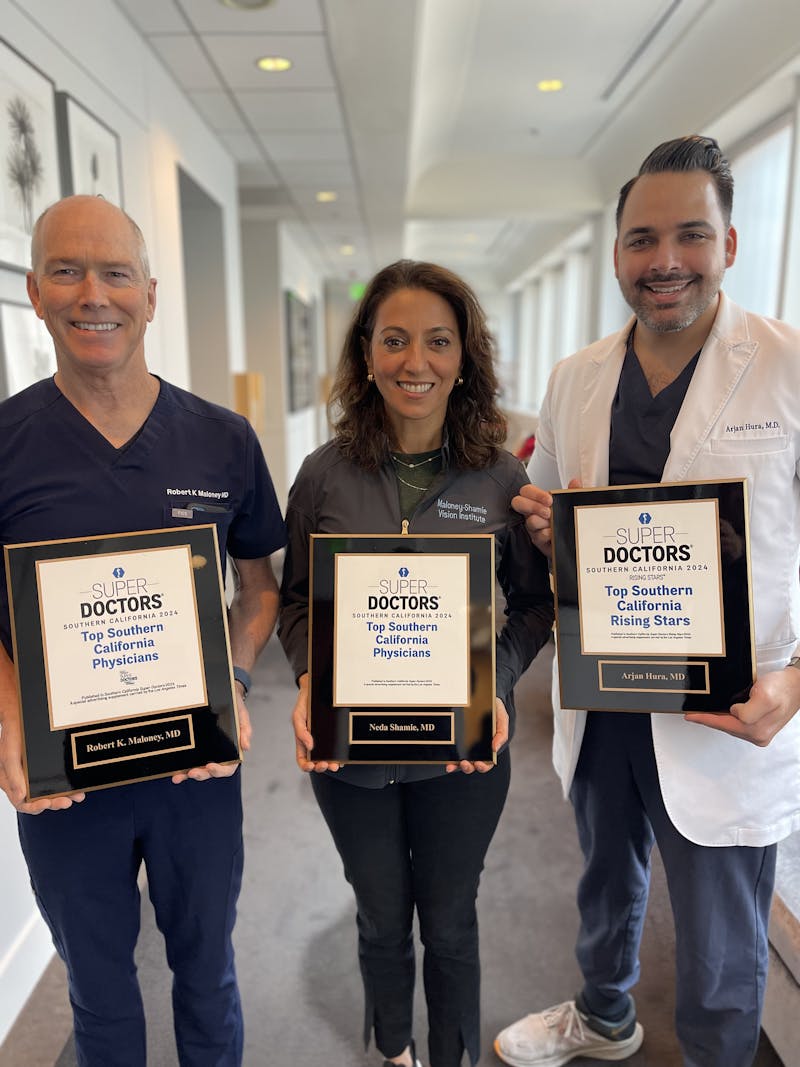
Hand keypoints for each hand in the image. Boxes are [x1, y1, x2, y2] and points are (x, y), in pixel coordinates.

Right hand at [0, 706, 84, 812]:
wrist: (20, 715)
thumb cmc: (12, 734)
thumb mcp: (9, 754)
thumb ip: (13, 776)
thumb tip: (21, 796)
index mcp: (11, 782)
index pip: (22, 802)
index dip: (35, 807)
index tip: (47, 803)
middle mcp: (23, 781)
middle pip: (39, 800)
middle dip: (54, 803)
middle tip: (67, 801)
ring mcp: (35, 775)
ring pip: (50, 792)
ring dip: (63, 796)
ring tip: (77, 796)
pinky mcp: (46, 767)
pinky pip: (56, 780)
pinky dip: (65, 784)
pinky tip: (76, 786)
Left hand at [172, 688, 249, 782]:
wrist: (222, 693)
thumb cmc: (234, 705)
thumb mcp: (242, 714)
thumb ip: (245, 730)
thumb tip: (246, 747)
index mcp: (231, 750)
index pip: (228, 767)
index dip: (220, 771)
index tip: (210, 766)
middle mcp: (218, 754)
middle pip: (210, 772)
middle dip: (201, 774)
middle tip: (192, 772)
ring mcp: (205, 752)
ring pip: (197, 769)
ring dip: (187, 775)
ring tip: (178, 777)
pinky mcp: (195, 747)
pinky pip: (188, 759)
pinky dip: (181, 768)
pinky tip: (174, 771)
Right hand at [292, 675, 339, 772]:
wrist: (315, 691)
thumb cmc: (304, 705)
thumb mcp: (297, 716)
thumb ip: (301, 731)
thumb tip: (310, 746)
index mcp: (303, 742)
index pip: (302, 760)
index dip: (306, 766)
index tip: (311, 766)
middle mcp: (314, 744)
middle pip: (317, 762)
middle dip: (321, 766)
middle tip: (326, 764)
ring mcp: (325, 741)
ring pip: (328, 758)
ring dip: (332, 764)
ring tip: (336, 764)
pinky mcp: (335, 736)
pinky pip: (338, 749)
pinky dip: (341, 756)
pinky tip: (343, 757)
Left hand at [446, 698, 508, 773]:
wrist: (484, 697)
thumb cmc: (495, 711)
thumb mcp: (502, 720)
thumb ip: (502, 734)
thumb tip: (494, 748)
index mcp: (489, 748)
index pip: (487, 763)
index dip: (483, 766)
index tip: (479, 763)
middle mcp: (476, 750)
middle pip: (472, 765)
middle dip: (468, 767)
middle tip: (465, 763)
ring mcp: (465, 746)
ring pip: (461, 762)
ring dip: (457, 766)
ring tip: (453, 765)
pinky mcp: (457, 740)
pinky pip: (452, 752)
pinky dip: (449, 759)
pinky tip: (447, 761)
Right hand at [511, 478, 581, 556]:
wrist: (572, 539)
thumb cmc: (566, 520)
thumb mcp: (570, 503)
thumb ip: (573, 491)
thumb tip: (575, 482)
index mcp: (537, 501)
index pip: (526, 491)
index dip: (535, 494)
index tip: (549, 499)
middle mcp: (531, 512)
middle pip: (518, 503)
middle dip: (534, 506)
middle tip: (548, 512)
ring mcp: (532, 526)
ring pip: (530, 521)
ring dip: (543, 522)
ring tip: (553, 523)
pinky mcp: (537, 540)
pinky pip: (538, 536)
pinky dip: (548, 534)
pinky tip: (554, 532)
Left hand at [684, 666, 799, 745]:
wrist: (797, 684)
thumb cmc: (783, 687)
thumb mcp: (765, 696)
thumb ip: (748, 710)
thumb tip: (734, 713)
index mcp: (757, 730)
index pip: (723, 725)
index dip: (705, 719)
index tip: (689, 716)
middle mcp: (758, 735)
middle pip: (726, 727)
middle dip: (710, 719)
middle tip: (693, 712)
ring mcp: (759, 731)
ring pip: (731, 725)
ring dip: (718, 718)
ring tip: (703, 711)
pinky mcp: (761, 724)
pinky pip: (738, 722)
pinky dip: (727, 716)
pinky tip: (721, 710)